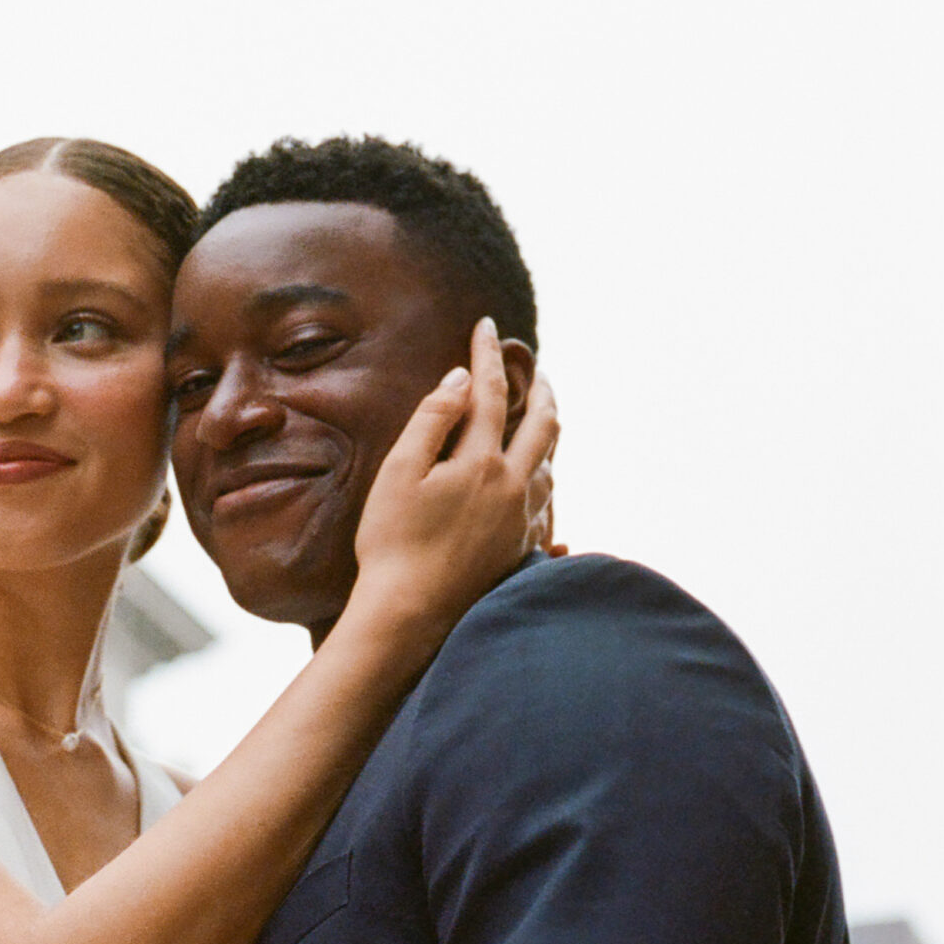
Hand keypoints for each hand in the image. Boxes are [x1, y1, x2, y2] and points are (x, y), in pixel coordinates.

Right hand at [345, 318, 559, 658]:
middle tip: (537, 371)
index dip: (487, 355)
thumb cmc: (392, 544)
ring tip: (540, 422)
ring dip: (547, 436)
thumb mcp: (399, 473)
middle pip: (544, 427)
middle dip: (542, 391)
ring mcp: (521, 523)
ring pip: (550, 467)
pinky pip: (546, 507)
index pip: (490, 393)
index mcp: (482, 463)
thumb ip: (432, 419)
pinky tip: (540, 487)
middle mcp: (514, 488)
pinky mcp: (520, 552)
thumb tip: (460, 379)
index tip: (486, 327)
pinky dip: (545, 484)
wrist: (410, 616)